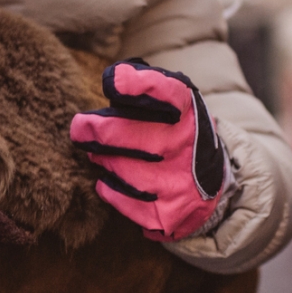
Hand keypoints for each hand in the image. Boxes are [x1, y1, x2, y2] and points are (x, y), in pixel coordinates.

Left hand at [70, 59, 230, 241]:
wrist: (211, 186)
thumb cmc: (177, 133)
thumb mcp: (176, 103)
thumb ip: (147, 85)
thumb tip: (114, 79)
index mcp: (188, 111)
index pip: (166, 92)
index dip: (137, 85)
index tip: (112, 82)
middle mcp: (186, 145)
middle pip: (130, 135)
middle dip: (97, 130)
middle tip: (80, 128)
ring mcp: (178, 182)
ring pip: (121, 169)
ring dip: (103, 161)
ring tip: (100, 156)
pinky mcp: (166, 214)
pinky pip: (121, 199)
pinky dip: (109, 187)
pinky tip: (110, 179)